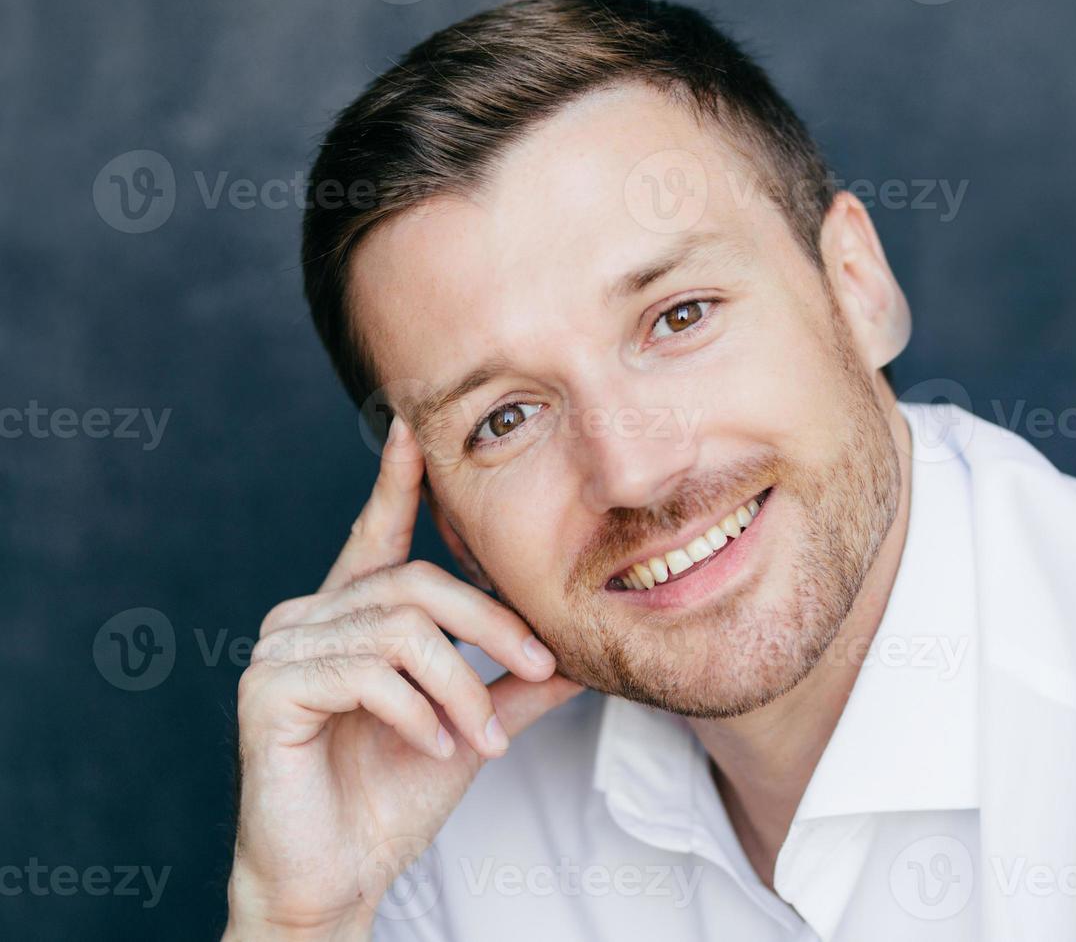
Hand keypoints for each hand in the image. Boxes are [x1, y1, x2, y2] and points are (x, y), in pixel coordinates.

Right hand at [224, 419, 583, 939]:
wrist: (338, 877)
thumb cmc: (393, 798)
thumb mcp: (471, 724)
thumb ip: (515, 683)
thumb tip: (578, 650)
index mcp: (347, 617)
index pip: (376, 536)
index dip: (398, 483)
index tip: (414, 428)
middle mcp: (305, 619)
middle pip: (415, 584)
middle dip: (491, 625)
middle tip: (540, 668)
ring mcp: (278, 652)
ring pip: (400, 630)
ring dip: (460, 688)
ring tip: (481, 738)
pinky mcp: (265, 692)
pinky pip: (367, 674)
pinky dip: (419, 713)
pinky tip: (438, 747)